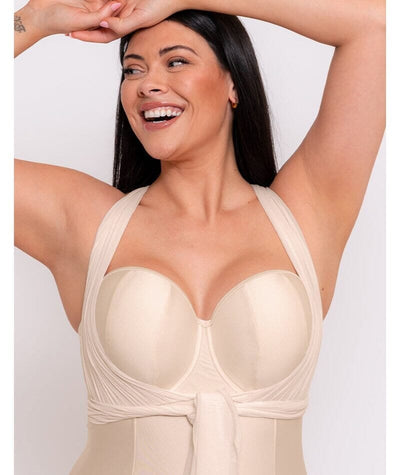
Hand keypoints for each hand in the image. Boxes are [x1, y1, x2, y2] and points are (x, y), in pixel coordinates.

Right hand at [23, 0, 122, 37]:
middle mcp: (94, 11)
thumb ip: (100, 16)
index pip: (113, 13)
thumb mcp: (83, 21)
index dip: (121, 6)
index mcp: (97, 22)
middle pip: (109, 1)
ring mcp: (87, 1)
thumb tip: (117, 5)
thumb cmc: (59, 22)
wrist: (39, 14)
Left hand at [69, 0, 186, 42]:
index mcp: (126, 27)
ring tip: (72, 11)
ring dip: (88, 12)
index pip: (102, 34)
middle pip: (99, 24)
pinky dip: (98, 1)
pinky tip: (86, 0)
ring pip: (102, 11)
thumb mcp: (140, 18)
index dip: (87, 35)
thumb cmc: (160, 7)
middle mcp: (122, 18)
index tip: (72, 34)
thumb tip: (104, 25)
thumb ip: (122, 24)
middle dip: (84, 25)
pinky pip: (107, 0)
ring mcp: (122, 7)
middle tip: (66, 25)